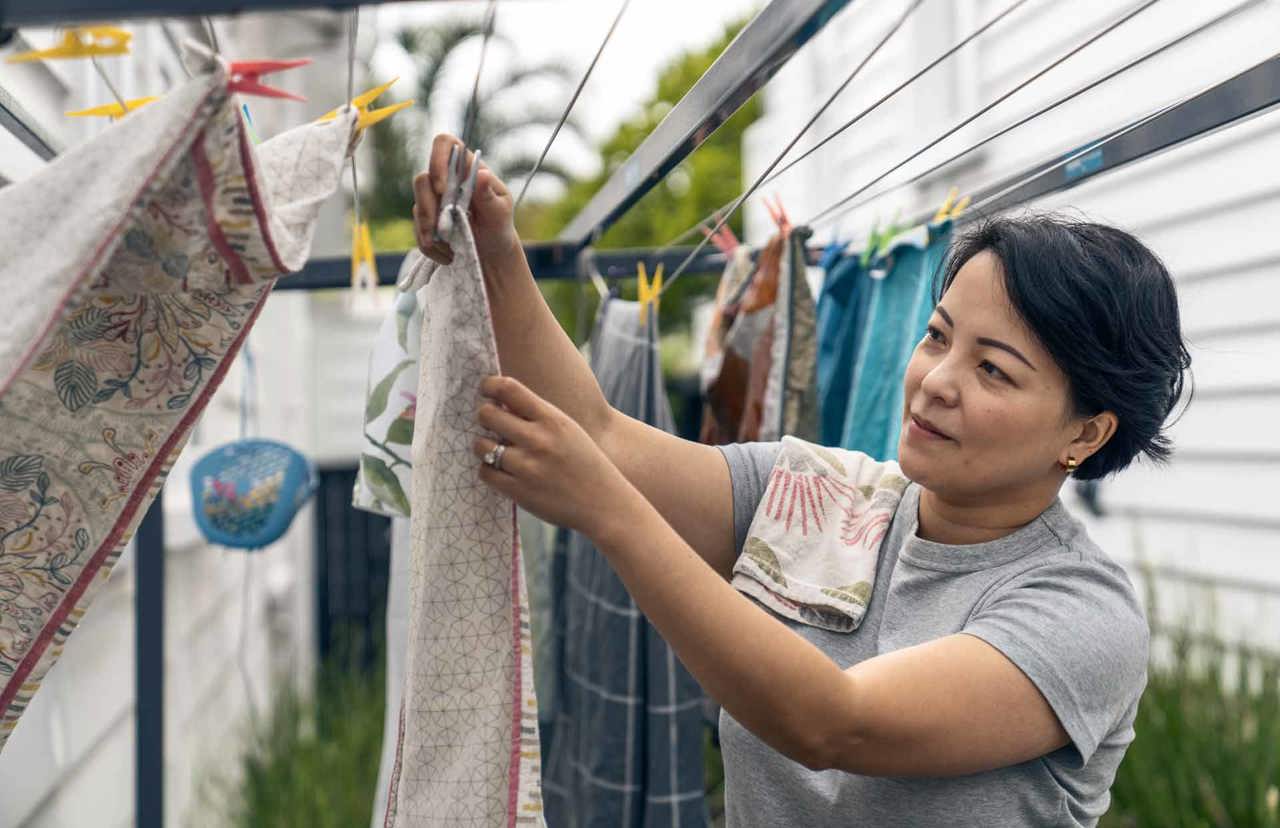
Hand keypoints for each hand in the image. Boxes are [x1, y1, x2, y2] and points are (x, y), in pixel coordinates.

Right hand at [413, 133, 519, 267]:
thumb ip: (490, 195)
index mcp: (466, 168)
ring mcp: (433, 200)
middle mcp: (446, 180)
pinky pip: (418, 231)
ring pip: (417, 206)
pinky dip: (431, 247)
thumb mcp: (501, 213)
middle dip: (429, 207)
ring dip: (429, 230)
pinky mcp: (425, 220)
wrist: (491, 254)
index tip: (443, 187)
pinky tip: (449, 256)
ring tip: (450, 248)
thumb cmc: (499, 226)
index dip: (437, 158)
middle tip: (443, 229)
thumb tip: (482, 174)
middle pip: (422, 179)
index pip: (445, 144)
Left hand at [472, 375, 636, 539]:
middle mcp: (539, 440)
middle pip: (487, 414)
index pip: (508, 389)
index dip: (489, 385)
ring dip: (484, 446)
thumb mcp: (569, 430)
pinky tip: (501, 470)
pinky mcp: (519, 492)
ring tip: (495, 449)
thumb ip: (538, 415)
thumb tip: (498, 400)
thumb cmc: (585, 463)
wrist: (605, 504)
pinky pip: (485, 472)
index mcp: (553, 419)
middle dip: (485, 416)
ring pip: (481, 446)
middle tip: (491, 423)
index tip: (486, 390)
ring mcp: (528, 467)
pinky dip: (488, 470)